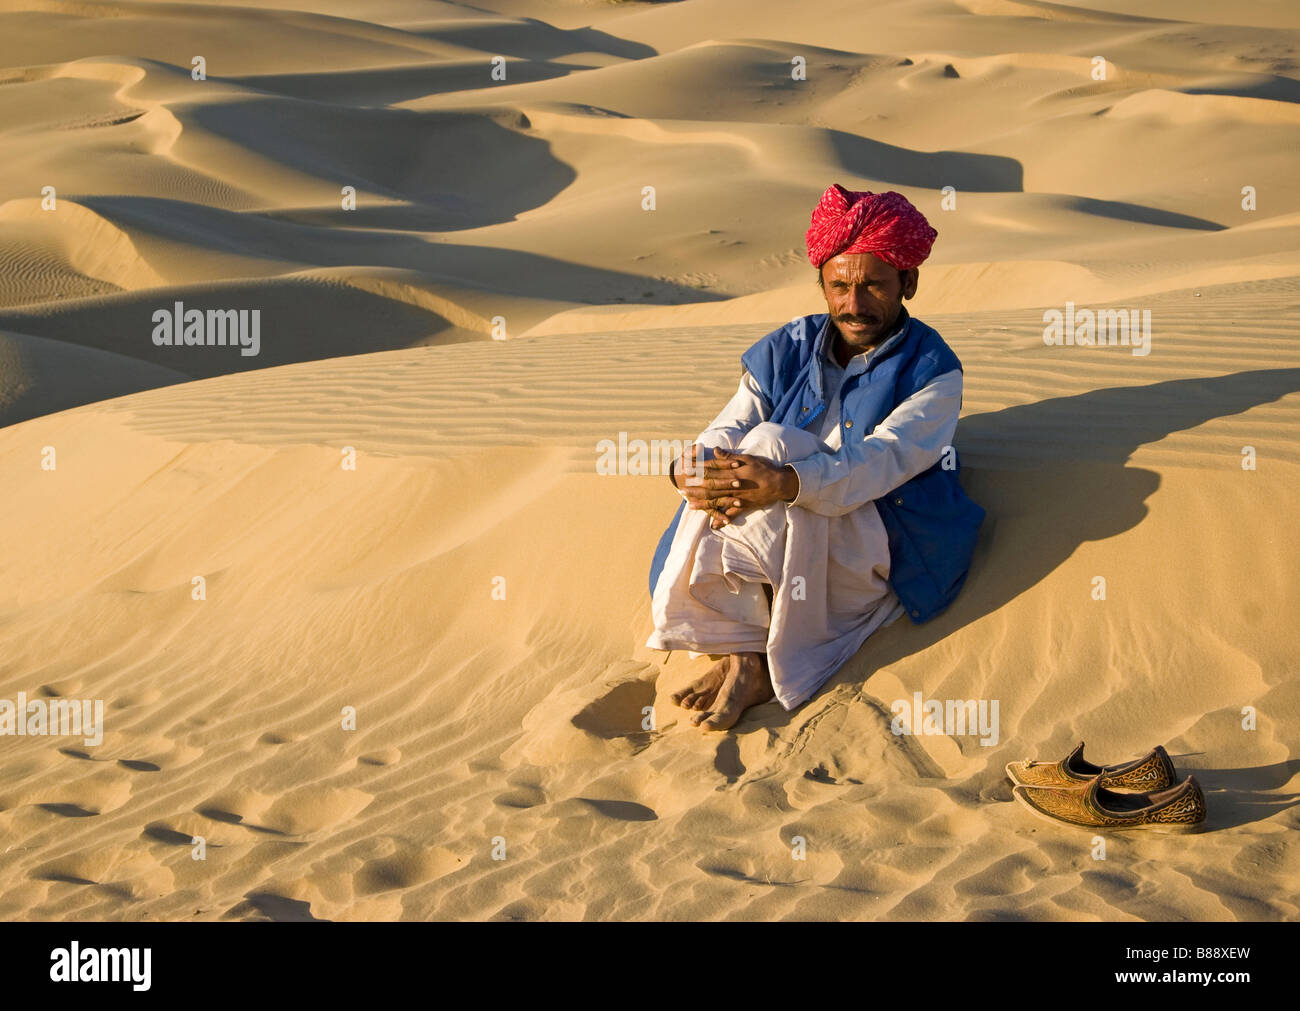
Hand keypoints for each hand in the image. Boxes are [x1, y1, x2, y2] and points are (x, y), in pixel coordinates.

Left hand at [681, 447, 796, 526]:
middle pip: (710, 487)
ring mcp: (737, 497)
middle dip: (695, 489)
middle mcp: (732, 486)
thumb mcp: (747, 458)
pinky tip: (713, 526)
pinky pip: (731, 515)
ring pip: (717, 501)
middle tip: (682, 490)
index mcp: (732, 473)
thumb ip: (729, 456)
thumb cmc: (764, 468)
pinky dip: (722, 520)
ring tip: (690, 506)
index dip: (697, 472)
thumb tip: (715, 450)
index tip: (686, 472)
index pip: (711, 471)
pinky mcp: (744, 506)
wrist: (779, 483)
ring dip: (703, 503)